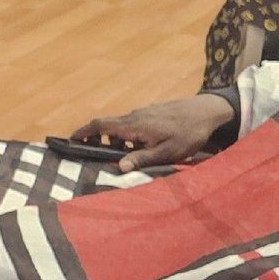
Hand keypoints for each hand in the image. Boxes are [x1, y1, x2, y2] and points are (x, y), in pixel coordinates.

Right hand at [73, 94, 233, 171]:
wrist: (208, 111)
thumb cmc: (188, 134)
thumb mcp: (166, 152)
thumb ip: (142, 159)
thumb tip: (118, 168)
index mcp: (133, 126)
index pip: (100, 125)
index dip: (82, 132)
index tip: (69, 140)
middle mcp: (134, 116)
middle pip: (107, 125)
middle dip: (96, 139)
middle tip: (93, 155)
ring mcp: (143, 112)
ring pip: (121, 126)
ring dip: (115, 139)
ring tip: (123, 156)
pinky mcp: (151, 112)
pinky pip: (132, 124)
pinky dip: (127, 135)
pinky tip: (140, 146)